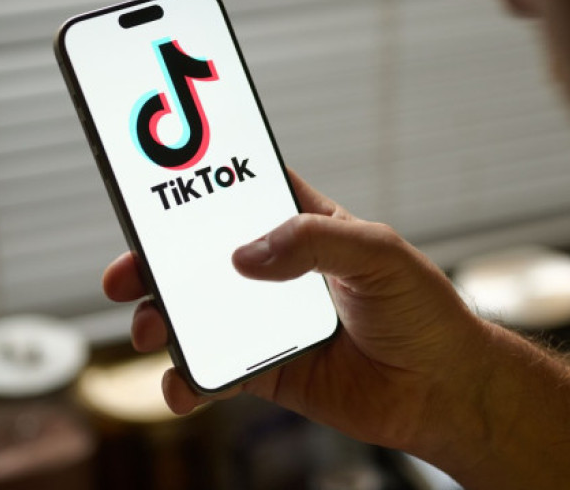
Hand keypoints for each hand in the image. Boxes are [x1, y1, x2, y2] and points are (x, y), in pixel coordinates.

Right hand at [102, 170, 493, 461]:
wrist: (444, 392)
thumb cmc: (424, 312)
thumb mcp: (380, 254)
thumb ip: (315, 242)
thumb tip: (245, 259)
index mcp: (305, 225)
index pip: (241, 191)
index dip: (196, 182)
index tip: (151, 177)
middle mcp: (279, 271)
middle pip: (200, 256)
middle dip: (155, 261)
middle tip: (124, 273)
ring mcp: (267, 322)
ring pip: (196, 315)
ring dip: (161, 319)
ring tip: (149, 329)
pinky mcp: (266, 372)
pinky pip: (213, 373)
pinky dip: (187, 380)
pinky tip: (181, 385)